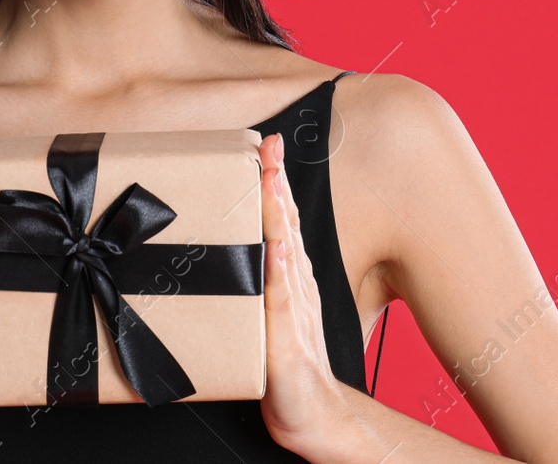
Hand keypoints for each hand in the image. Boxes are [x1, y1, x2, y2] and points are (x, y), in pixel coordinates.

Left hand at [259, 133, 359, 458]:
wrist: (313, 417)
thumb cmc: (289, 364)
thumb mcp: (272, 311)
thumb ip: (262, 276)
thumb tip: (243, 243)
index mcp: (290, 275)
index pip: (283, 217)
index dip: (274, 178)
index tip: (265, 141)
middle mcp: (295, 284)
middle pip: (286, 223)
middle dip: (276, 181)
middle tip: (267, 142)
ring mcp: (293, 309)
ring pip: (283, 251)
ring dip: (277, 213)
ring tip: (269, 178)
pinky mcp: (284, 341)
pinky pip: (280, 301)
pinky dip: (278, 273)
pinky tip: (275, 249)